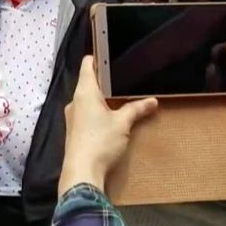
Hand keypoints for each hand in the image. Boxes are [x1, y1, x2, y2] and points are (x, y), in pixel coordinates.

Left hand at [59, 56, 157, 196]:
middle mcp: (75, 102)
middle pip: (88, 82)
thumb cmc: (100, 142)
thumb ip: (136, 109)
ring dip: (102, 98)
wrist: (82, 172)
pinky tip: (110, 118)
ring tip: (120, 96)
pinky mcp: (75, 131)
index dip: (97, 57)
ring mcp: (73, 117)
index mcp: (84, 93)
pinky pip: (86, 114)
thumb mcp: (123, 123)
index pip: (87, 65)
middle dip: (104, 80)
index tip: (109, 53)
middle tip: (123, 77)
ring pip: (87, 100)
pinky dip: (98, 112)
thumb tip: (152, 101)